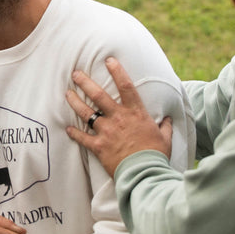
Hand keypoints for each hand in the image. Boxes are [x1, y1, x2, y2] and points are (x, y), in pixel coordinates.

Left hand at [65, 56, 172, 175]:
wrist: (144, 173)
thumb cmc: (155, 155)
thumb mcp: (165, 138)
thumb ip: (164, 126)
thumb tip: (167, 119)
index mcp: (136, 113)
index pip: (126, 86)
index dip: (117, 71)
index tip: (109, 60)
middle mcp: (119, 118)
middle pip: (98, 95)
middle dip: (85, 82)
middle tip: (76, 73)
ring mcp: (107, 131)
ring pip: (86, 112)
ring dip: (75, 102)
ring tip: (67, 93)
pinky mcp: (99, 146)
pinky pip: (82, 137)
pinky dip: (74, 133)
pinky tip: (68, 128)